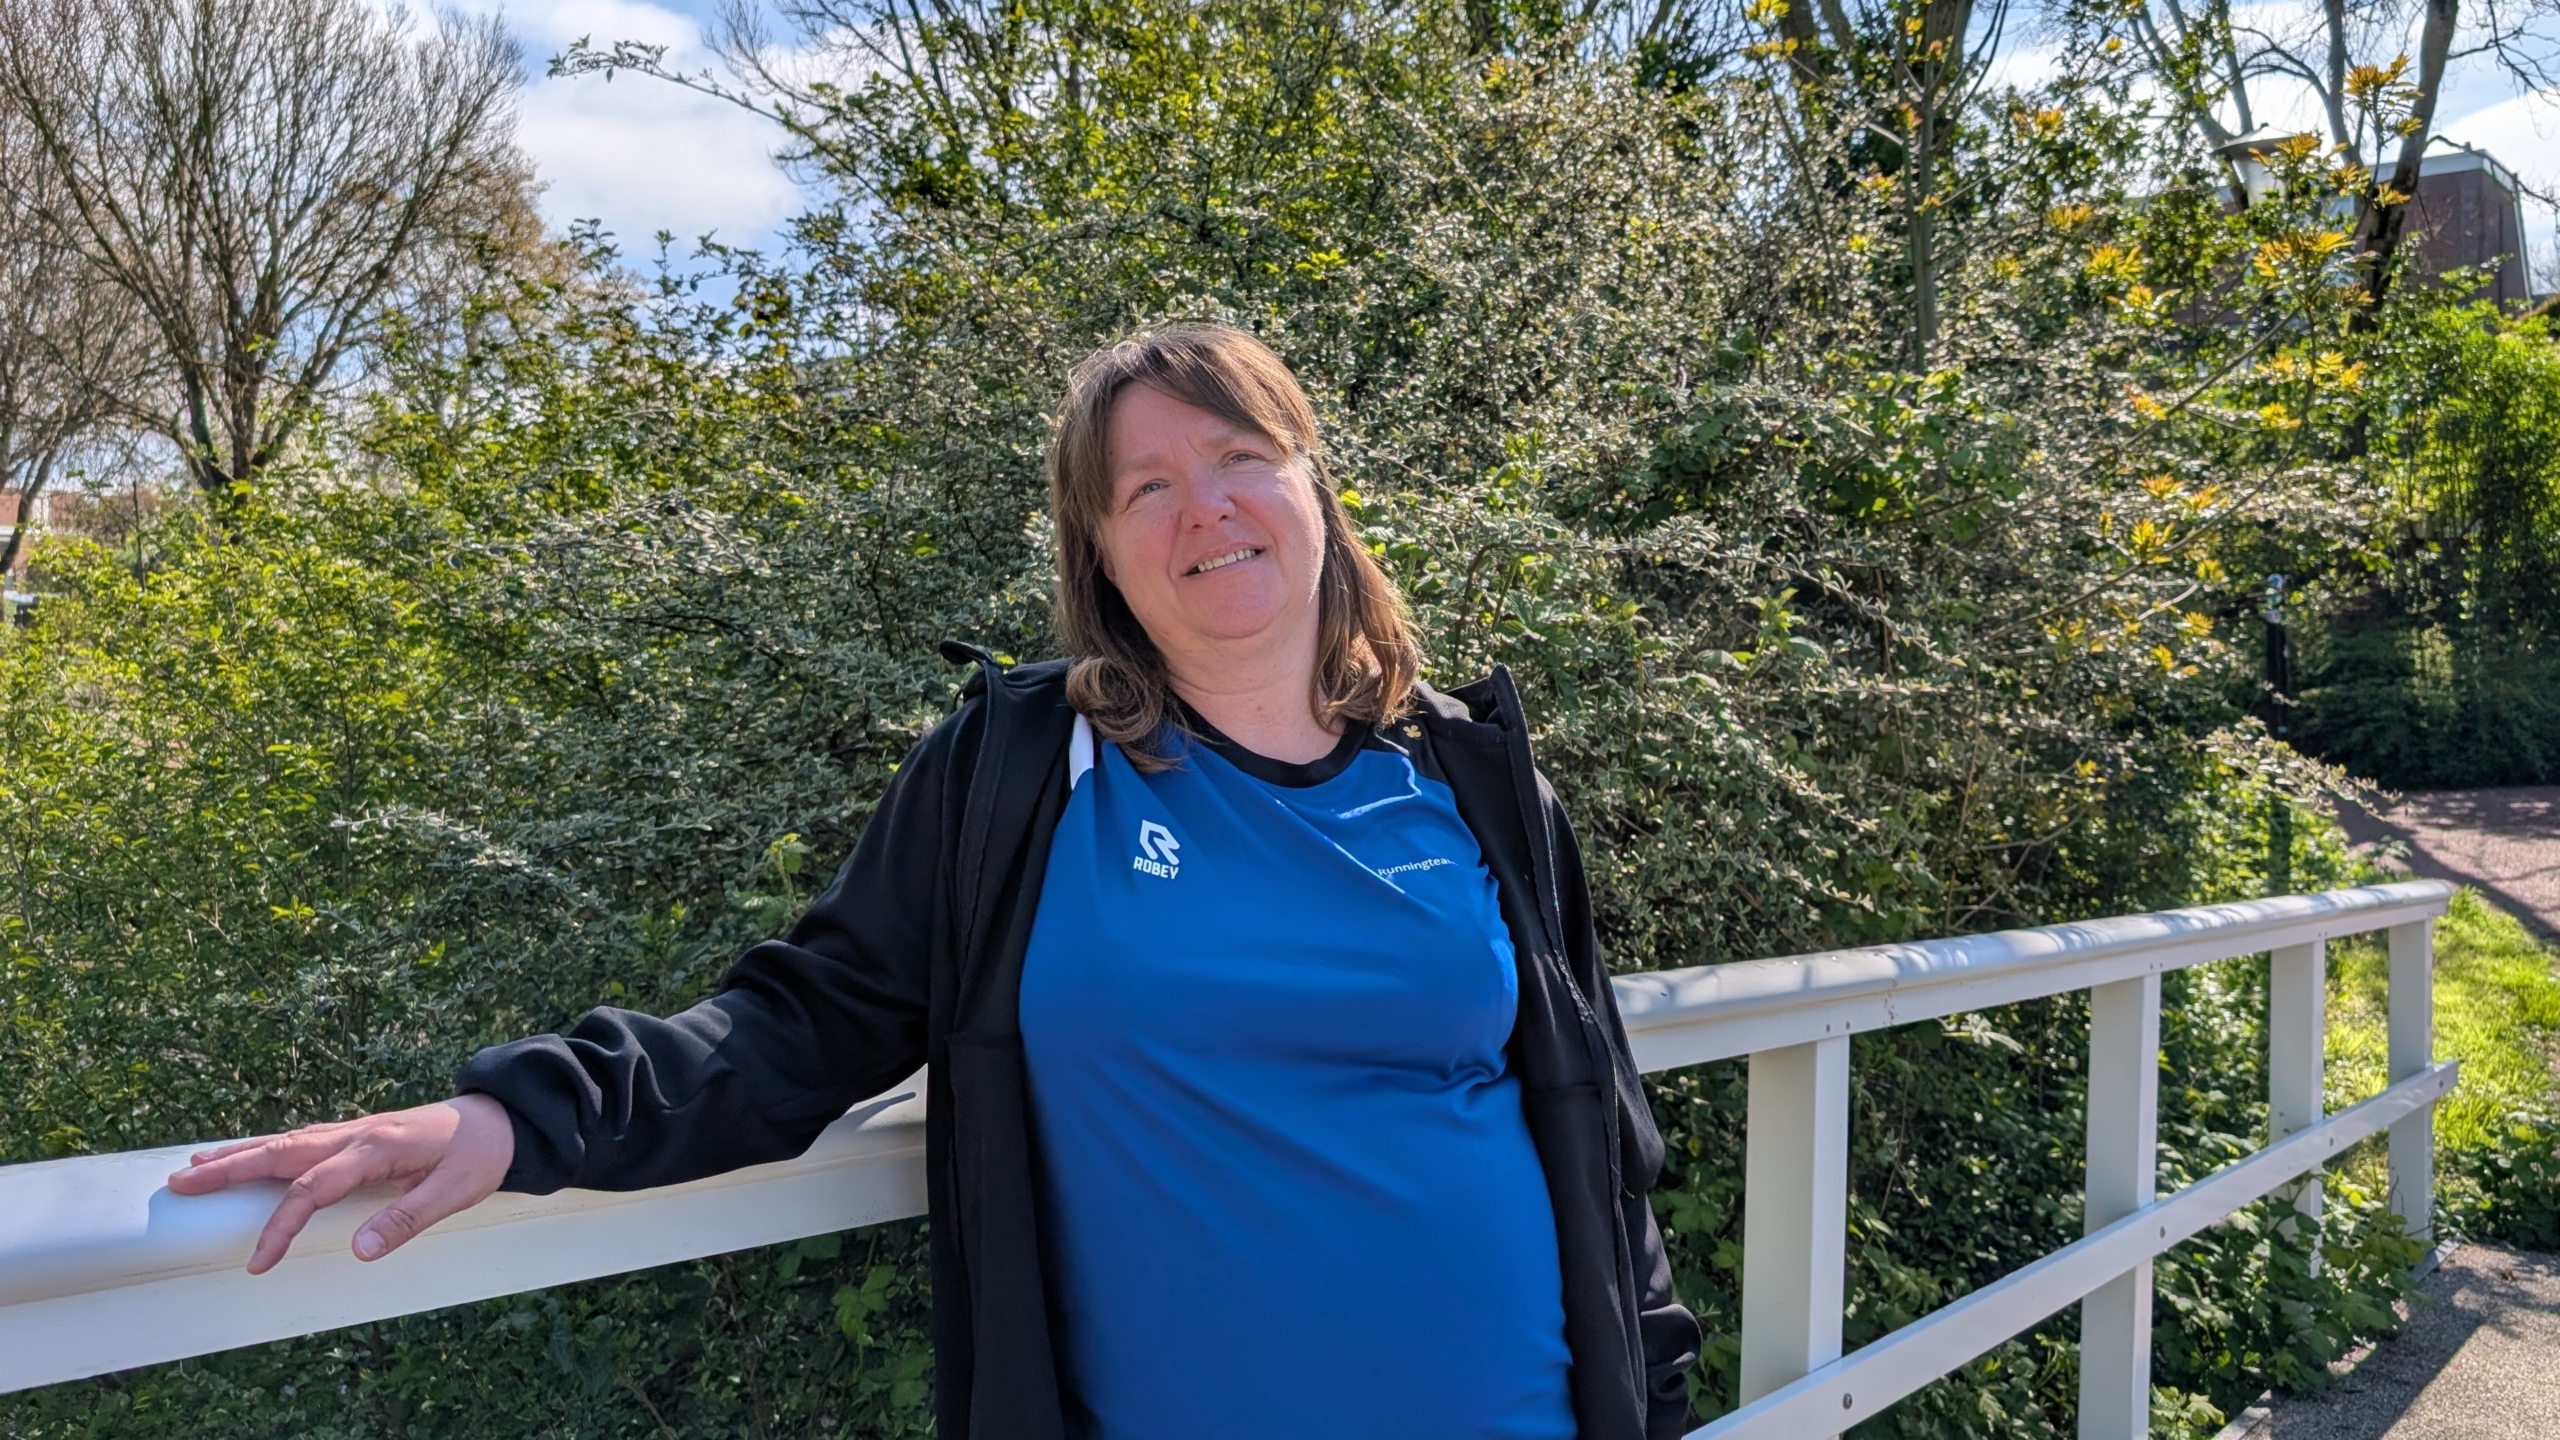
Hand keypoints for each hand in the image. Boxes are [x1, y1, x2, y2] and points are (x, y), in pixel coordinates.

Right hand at [166, 1094, 516, 1273]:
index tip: (258, 1262)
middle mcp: (358, 1133)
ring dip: (241, 1153)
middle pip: (283, 1151)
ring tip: (195, 1164)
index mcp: (378, 1147)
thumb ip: (407, 1220)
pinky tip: (248, 1154)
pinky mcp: (359, 1133)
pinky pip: (303, 1139)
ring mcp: (356, 1129)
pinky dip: (268, 1147)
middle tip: (181, 1182)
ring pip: (287, 1141)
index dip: (282, 1226)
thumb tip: (359, 1251)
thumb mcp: (455, 1192)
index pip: (314, 1189)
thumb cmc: (480, 1155)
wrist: (502, 1118)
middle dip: (230, 1168)